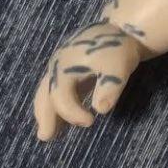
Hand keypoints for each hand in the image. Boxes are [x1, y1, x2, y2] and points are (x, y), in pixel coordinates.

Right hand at [33, 21, 143, 140]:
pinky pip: (57, 91)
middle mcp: (57, 67)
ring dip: (47, 113)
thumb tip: (102, 109)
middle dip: (45, 116)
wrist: (121, 29)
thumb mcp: (118, 67)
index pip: (61, 97)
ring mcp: (61, 68)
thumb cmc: (117, 47)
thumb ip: (110, 87)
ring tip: (48, 134)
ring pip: (48, 93)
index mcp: (64, 66)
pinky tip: (61, 120)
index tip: (91, 121)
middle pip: (45, 95)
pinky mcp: (69, 70)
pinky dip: (56, 105)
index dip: (73, 113)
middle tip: (45, 137)